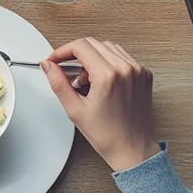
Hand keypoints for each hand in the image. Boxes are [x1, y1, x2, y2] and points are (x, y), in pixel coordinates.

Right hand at [40, 38, 160, 171]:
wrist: (133, 149)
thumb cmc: (109, 135)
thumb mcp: (75, 109)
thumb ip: (58, 83)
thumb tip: (48, 66)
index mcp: (108, 76)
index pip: (80, 46)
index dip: (62, 51)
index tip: (55, 59)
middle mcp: (125, 69)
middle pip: (94, 43)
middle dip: (75, 53)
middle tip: (66, 68)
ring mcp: (137, 70)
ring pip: (108, 47)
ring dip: (92, 56)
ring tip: (85, 78)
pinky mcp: (144, 74)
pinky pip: (122, 56)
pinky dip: (108, 61)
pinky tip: (101, 79)